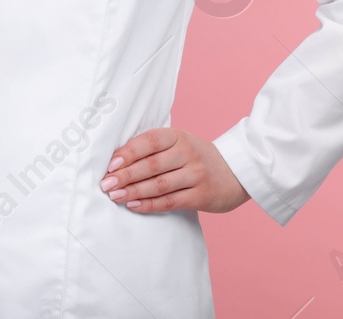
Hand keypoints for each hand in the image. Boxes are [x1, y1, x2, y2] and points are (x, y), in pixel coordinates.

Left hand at [99, 127, 250, 214]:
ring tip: (115, 196)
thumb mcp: (179, 143)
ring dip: (134, 191)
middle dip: (125, 176)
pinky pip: (170, 201)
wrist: (236, 171)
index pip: (149, 141)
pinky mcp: (201, 196)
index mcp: (178, 136)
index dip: (128, 153)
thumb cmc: (197, 156)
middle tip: (106, 184)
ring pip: (159, 185)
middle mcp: (188, 154)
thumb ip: (154, 148)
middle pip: (151, 165)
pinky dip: (150, 204)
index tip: (110, 165)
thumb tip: (117, 160)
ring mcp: (196, 175)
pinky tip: (134, 205)